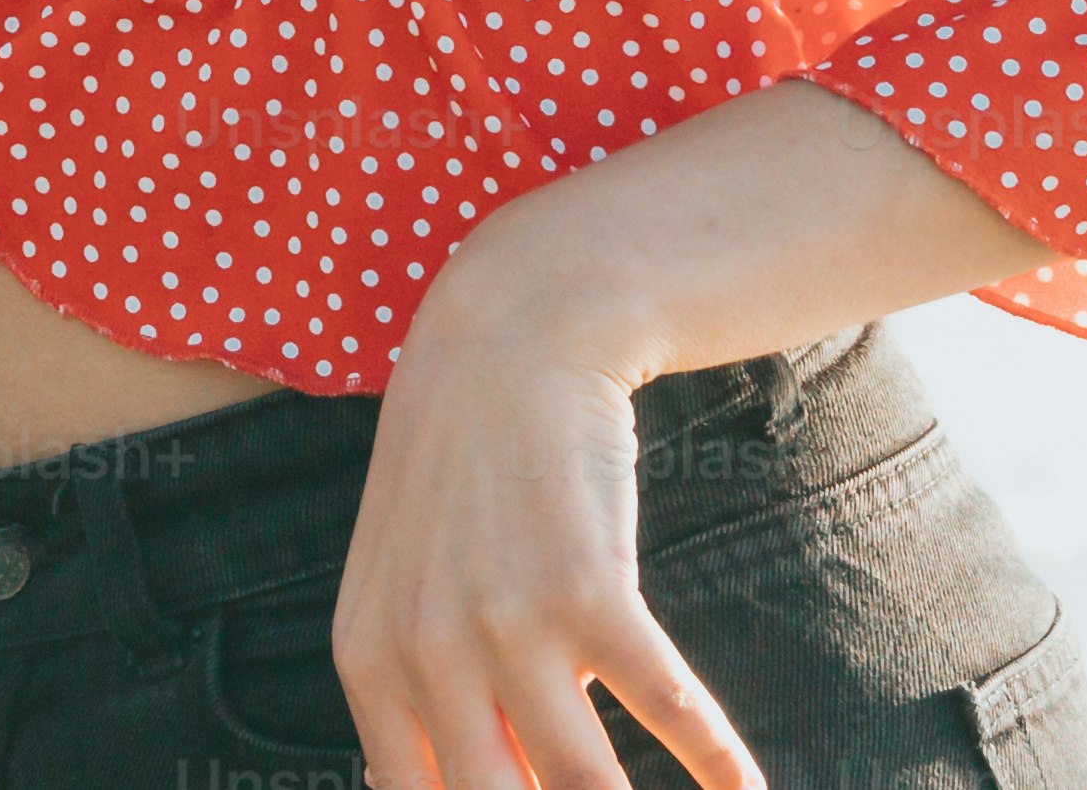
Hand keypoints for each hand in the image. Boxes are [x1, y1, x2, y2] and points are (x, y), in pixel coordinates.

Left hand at [339, 260, 753, 789]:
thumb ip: (419, 695)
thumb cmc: (460, 478)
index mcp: (368, 664)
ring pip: (585, 789)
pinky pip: (668, 712)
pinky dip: (718, 764)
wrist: (506, 342)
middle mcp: (424, 655)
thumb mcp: (402, 586)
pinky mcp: (590, 593)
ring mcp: (505, 626)